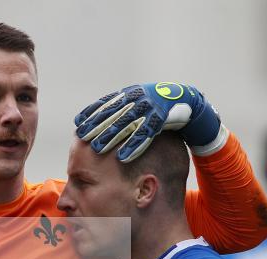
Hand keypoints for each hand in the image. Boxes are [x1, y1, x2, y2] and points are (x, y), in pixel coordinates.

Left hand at [74, 82, 222, 161]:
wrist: (188, 101)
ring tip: (98, 148)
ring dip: (112, 137)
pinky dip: (134, 145)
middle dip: (97, 126)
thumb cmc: (157, 106)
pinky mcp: (162, 118)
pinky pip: (145, 134)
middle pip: (114, 113)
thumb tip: (97, 117)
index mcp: (131, 93)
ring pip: (127, 124)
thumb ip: (121, 108)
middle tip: (83, 138)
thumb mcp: (138, 103)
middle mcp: (139, 97)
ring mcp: (151, 107)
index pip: (107, 103)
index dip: (92, 113)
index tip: (78, 124)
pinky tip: (123, 157)